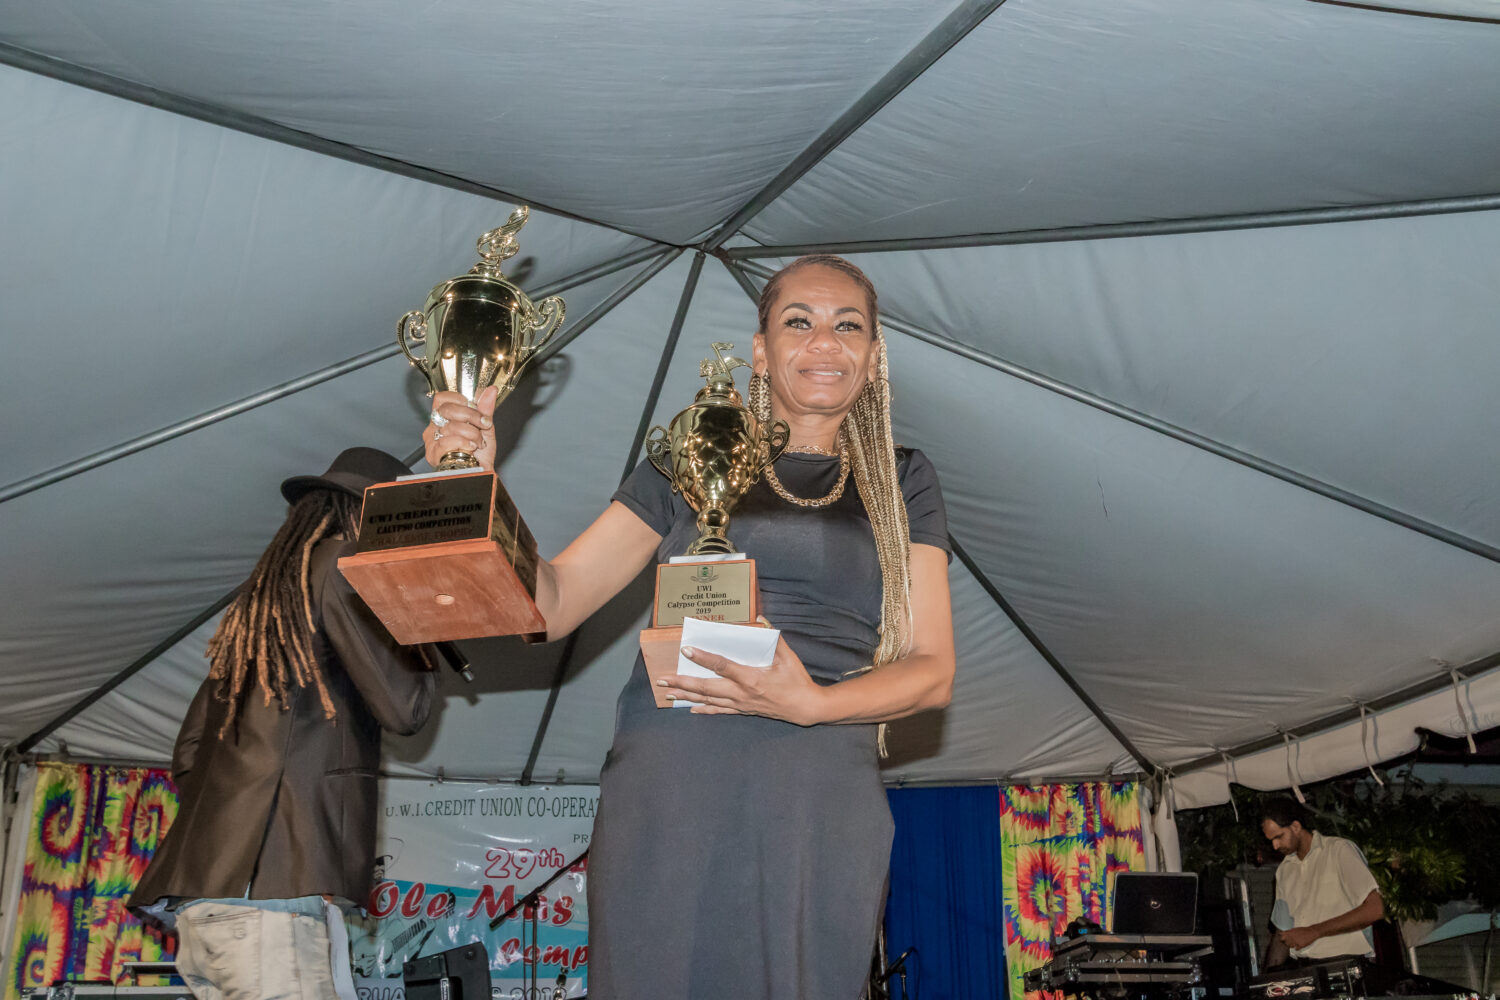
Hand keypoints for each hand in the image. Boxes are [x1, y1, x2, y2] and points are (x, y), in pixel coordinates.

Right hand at [424, 386, 498, 469]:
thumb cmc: (479, 454)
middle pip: (447, 409)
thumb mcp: (485, 428)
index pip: (442, 398)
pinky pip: (448, 441)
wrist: (480, 473)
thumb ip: (485, 409)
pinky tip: (470, 450)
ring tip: (477, 443)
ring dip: (472, 435)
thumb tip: (491, 390)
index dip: (460, 400)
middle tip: (482, 425)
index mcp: (444, 418)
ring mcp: (432, 440)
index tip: (474, 408)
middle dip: (471, 416)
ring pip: (451, 426)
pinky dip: (464, 444)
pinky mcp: (433, 453)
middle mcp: (435, 427)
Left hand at [659, 639, 827, 725]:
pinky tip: (690, 708)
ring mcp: (740, 703)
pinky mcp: (743, 710)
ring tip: (668, 693)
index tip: (686, 650)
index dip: (702, 658)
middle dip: (682, 683)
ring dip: (686, 696)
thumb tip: (760, 618)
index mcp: (750, 677)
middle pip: (705, 687)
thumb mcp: (787, 656)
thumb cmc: (796, 680)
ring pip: (708, 700)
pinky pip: (719, 710)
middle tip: (663, 679)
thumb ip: (772, 636)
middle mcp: (740, 693)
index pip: (720, 665)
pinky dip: (703, 708)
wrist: (804, 707)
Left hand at [1278, 926, 1320, 950]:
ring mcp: (1296, 941)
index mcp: (1290, 933)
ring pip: (1290, 946)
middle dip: (1287, 943)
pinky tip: (1299, 946)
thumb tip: (1281, 933)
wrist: (1311, 932)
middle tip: (1290, 942)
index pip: (1282, 937)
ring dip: (1292, 946)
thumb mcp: (1294, 929)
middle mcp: (1292, 937)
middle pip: (1286, 943)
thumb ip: (1288, 932)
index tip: (1283, 940)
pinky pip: (1296, 949)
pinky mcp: (1300, 945)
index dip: (1282, 939)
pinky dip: (1297, 948)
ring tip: (1294, 944)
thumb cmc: (1303, 930)